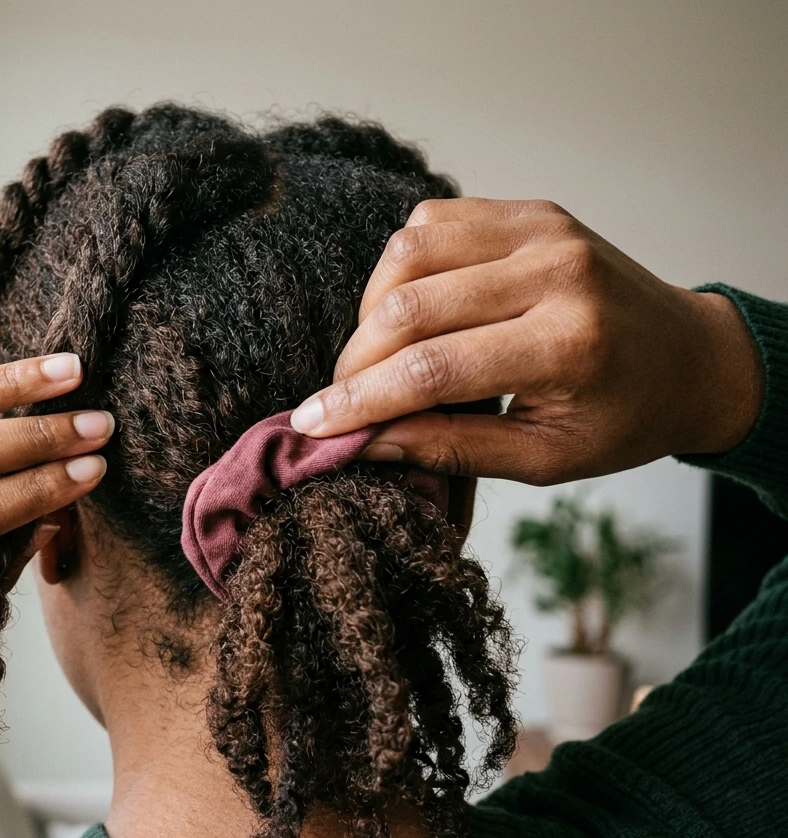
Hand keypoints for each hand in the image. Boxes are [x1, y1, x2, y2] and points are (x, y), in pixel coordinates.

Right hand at [290, 198, 762, 484]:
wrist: (690, 356)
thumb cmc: (622, 417)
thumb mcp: (545, 460)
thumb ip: (452, 449)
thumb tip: (365, 442)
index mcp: (569, 344)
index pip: (433, 369)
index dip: (361, 399)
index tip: (314, 424)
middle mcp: (556, 272)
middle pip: (410, 305)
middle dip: (356, 360)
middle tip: (339, 397)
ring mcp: (543, 229)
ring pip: (410, 252)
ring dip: (371, 308)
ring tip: (376, 354)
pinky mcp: (530, 210)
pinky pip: (433, 220)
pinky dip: (401, 265)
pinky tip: (409, 306)